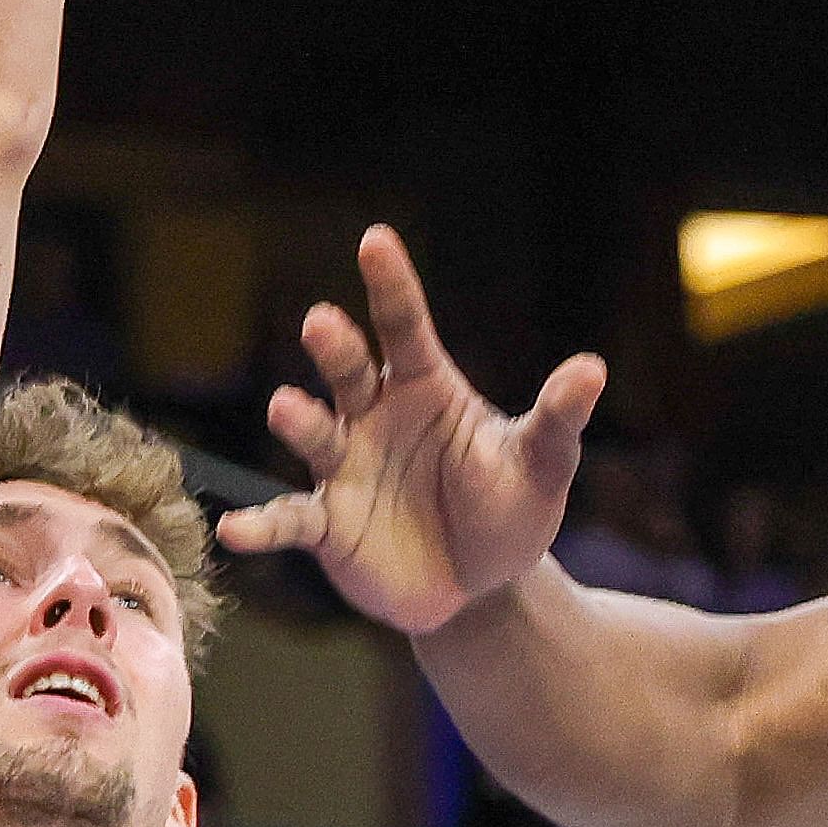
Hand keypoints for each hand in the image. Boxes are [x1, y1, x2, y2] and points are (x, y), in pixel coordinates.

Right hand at [215, 226, 608, 635]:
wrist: (481, 587)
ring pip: (315, 434)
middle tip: (323, 323)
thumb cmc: (508, 509)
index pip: (405, 327)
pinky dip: (261, 525)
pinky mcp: (327, 525)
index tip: (375, 239)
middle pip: (349, 371)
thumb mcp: (541, 464)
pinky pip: (290, 520)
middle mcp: (373, 417)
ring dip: (299, 421)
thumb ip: (556, 419)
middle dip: (335, 348)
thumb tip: (592, 370)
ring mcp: (345, 469)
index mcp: (425, 388)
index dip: (391, 284)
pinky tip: (234, 530)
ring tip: (287, 407)